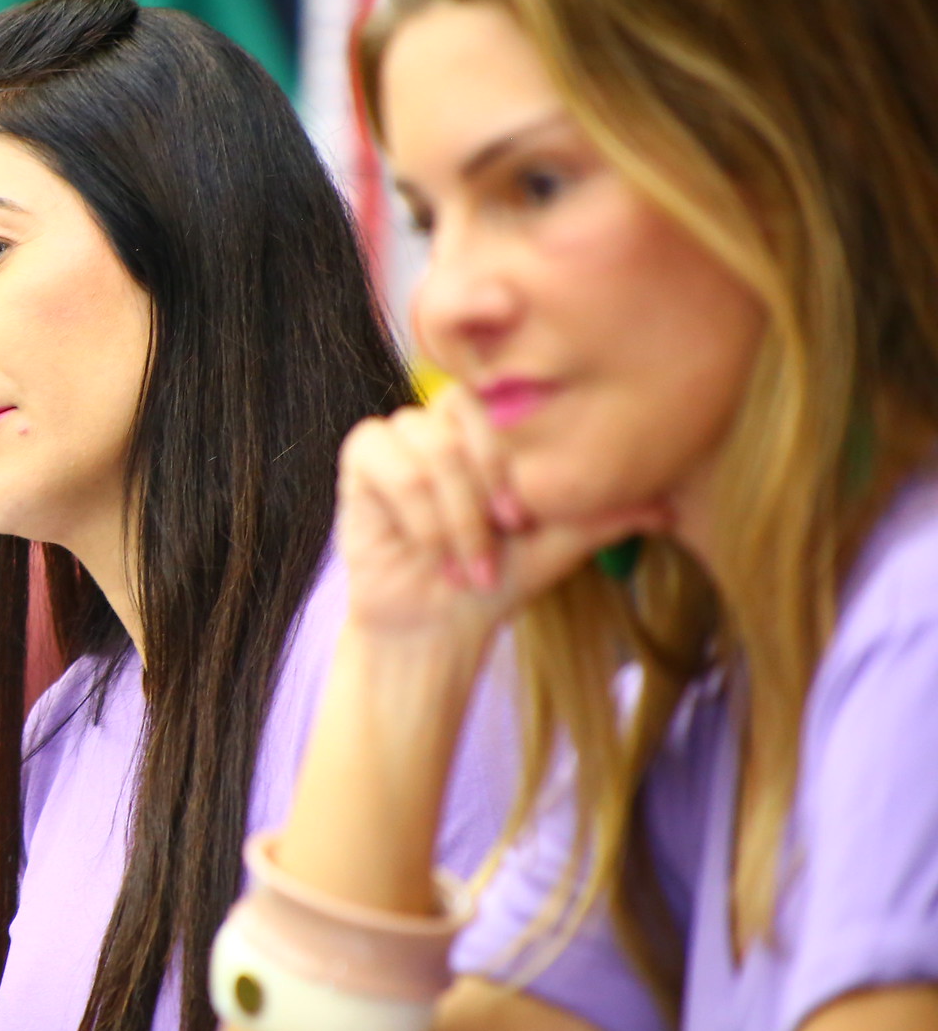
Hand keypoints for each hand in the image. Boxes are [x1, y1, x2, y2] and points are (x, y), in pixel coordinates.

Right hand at [337, 387, 668, 650]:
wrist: (438, 628)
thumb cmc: (493, 583)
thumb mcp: (557, 545)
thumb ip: (601, 515)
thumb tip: (670, 506)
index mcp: (482, 431)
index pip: (497, 402)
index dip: (508, 460)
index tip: (521, 522)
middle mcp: (437, 425)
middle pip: (461, 412)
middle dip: (484, 485)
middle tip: (499, 536)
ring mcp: (395, 440)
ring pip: (429, 447)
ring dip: (455, 516)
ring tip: (463, 563)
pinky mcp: (360, 464)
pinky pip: (390, 465)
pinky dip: (418, 515)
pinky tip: (428, 551)